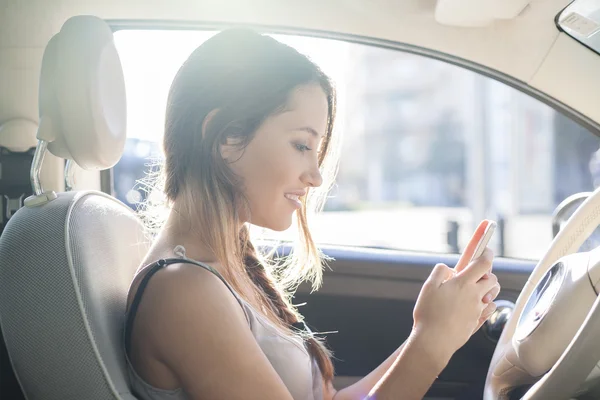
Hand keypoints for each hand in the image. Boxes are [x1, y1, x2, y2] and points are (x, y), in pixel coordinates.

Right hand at [411, 221, 499, 361]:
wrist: (434, 341)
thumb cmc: (429, 314)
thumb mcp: (429, 286)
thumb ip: (440, 272)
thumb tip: (449, 268)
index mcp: (464, 284)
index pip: (483, 263)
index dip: (487, 254)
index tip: (487, 250)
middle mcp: (475, 296)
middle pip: (492, 279)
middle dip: (487, 273)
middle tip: (476, 274)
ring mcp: (478, 310)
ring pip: (493, 295)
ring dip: (488, 289)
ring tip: (474, 290)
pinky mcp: (477, 323)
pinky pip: (489, 310)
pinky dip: (486, 305)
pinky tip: (474, 306)